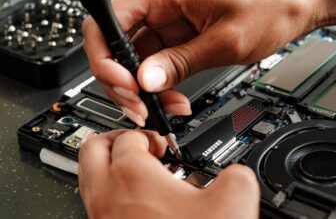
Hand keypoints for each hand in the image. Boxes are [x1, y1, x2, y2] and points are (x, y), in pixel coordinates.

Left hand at [78, 130, 259, 218]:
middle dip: (116, 138)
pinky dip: (112, 192)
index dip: (150, 134)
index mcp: (132, 175)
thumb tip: (237, 173)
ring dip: (110, 164)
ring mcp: (100, 218)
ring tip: (138, 168)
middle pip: (92, 148)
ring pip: (89, 176)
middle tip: (140, 145)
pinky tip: (139, 201)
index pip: (129, 136)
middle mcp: (108, 195)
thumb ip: (237, 173)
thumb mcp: (234, 200)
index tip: (164, 142)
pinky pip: (97, 203)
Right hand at [82, 0, 318, 123]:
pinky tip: (173, 99)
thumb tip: (145, 81)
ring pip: (136, 58)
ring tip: (165, 109)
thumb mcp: (223, 42)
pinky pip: (158, 61)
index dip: (105, 58)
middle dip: (124, 80)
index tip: (124, 86)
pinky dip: (161, 83)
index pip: (106, 21)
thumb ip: (180, 63)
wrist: (296, 1)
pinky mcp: (181, 34)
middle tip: (142, 108)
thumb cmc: (269, 5)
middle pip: (117, 44)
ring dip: (145, 87)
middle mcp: (160, 3)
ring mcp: (169, 20)